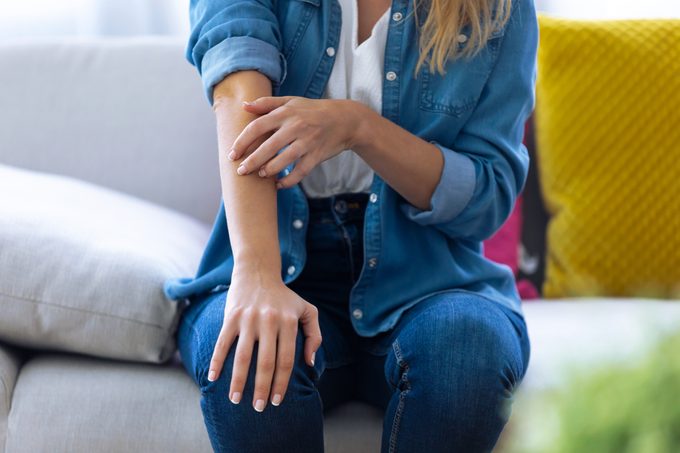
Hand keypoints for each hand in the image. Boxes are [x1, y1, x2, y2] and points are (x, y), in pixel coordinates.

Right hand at [207, 269, 321, 411]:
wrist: (258, 272)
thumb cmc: (284, 297)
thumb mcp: (307, 310)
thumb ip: (314, 335)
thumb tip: (309, 362)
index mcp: (288, 322)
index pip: (286, 360)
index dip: (282, 383)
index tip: (277, 401)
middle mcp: (269, 321)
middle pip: (266, 362)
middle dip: (262, 388)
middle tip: (258, 408)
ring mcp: (249, 319)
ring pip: (243, 356)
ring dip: (238, 381)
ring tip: (235, 400)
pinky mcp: (231, 316)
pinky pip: (223, 343)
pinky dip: (217, 361)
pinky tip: (213, 378)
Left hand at [227, 96, 362, 188]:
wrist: (345, 120)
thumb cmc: (314, 110)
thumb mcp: (292, 101)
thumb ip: (267, 103)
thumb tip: (244, 106)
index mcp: (286, 113)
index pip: (257, 127)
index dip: (242, 141)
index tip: (232, 154)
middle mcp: (295, 126)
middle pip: (268, 146)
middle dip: (251, 161)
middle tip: (241, 172)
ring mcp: (307, 142)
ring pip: (284, 160)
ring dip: (269, 170)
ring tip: (260, 175)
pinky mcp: (317, 155)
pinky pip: (300, 172)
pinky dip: (288, 181)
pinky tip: (278, 184)